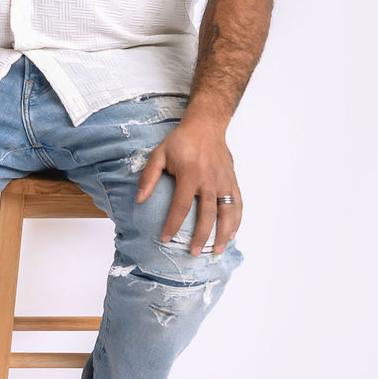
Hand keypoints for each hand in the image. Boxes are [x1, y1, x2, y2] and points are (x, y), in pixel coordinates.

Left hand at [135, 116, 241, 255]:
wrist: (206, 125)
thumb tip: (139, 199)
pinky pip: (237, 204)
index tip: (166, 239)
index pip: (181, 206)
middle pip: (207, 215)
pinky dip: (236, 220)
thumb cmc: (181, 141)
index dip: (173, 224)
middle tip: (193, 253)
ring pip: (227, 212)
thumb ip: (148, 177)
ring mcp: (224, 181)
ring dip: (222, 233)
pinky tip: (231, 234)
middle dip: (200, 236)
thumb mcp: (159, 154)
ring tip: (216, 251)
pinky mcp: (232, 181)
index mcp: (190, 175)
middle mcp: (210, 180)